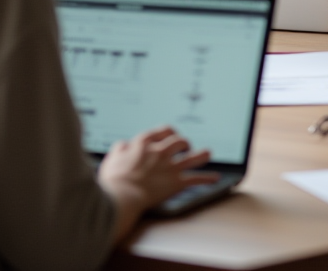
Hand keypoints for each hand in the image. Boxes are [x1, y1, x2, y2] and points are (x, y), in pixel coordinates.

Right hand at [99, 127, 217, 241]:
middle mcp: (160, 152)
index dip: (169, 133)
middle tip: (186, 146)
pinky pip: (196, 179)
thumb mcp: (113, 158)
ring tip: (207, 153)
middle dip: (184, 143)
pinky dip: (207, 179)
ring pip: (192, 157)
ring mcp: (170, 167)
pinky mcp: (176, 183)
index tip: (171, 134)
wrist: (122, 196)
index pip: (162, 132)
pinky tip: (215, 178)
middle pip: (179, 141)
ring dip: (202, 155)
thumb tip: (124, 145)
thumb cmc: (114, 179)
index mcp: (145, 144)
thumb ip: (120, 149)